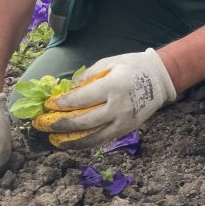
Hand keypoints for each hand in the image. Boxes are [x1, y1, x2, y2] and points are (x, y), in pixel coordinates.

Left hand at [31, 49, 175, 148]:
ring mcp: (124, 121)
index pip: (80, 100)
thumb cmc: (133, 66)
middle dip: (60, 124)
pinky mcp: (127, 129)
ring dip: (71, 140)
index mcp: (112, 86)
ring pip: (93, 137)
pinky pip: (104, 139)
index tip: (48, 105)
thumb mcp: (109, 63)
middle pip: (83, 121)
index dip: (61, 104)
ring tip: (54, 140)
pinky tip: (73, 142)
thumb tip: (67, 90)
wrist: (161, 78)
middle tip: (43, 125)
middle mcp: (118, 106)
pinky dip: (87, 142)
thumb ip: (87, 77)